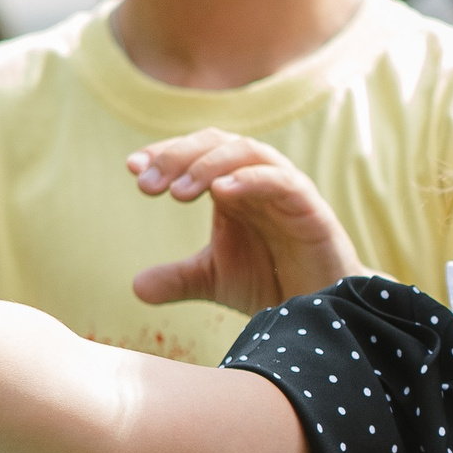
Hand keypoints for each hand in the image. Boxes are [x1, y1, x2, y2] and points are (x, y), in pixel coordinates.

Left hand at [127, 130, 366, 314]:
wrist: (320, 309)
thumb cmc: (272, 283)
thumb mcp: (215, 280)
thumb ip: (178, 278)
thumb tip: (135, 287)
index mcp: (232, 187)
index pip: (195, 152)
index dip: (164, 154)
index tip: (133, 169)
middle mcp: (256, 179)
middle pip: (215, 143)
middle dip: (177, 157)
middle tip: (147, 184)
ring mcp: (284, 188)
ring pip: (245, 152)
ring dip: (208, 165)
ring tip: (178, 192)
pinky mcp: (309, 206)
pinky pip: (280, 179)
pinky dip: (250, 179)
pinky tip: (220, 193)